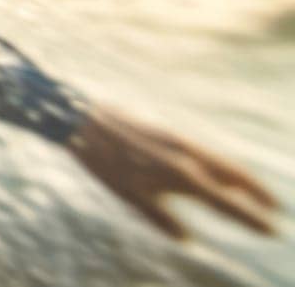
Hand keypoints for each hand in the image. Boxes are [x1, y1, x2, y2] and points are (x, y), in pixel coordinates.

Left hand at [68, 104, 279, 239]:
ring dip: (243, 179)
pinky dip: (223, 166)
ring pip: (222, 161)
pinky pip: (206, 152)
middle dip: (258, 193)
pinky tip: (220, 174)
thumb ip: (161, 219)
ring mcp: (180, 141)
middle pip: (235, 176)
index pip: (226, 203)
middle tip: (276, 209)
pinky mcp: (170, 133)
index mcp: (181, 175)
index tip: (274, 230)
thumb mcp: (131, 197)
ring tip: (256, 194)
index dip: (251, 218)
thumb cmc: (105, 162)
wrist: (85, 121)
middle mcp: (188, 155)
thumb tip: (186, 240)